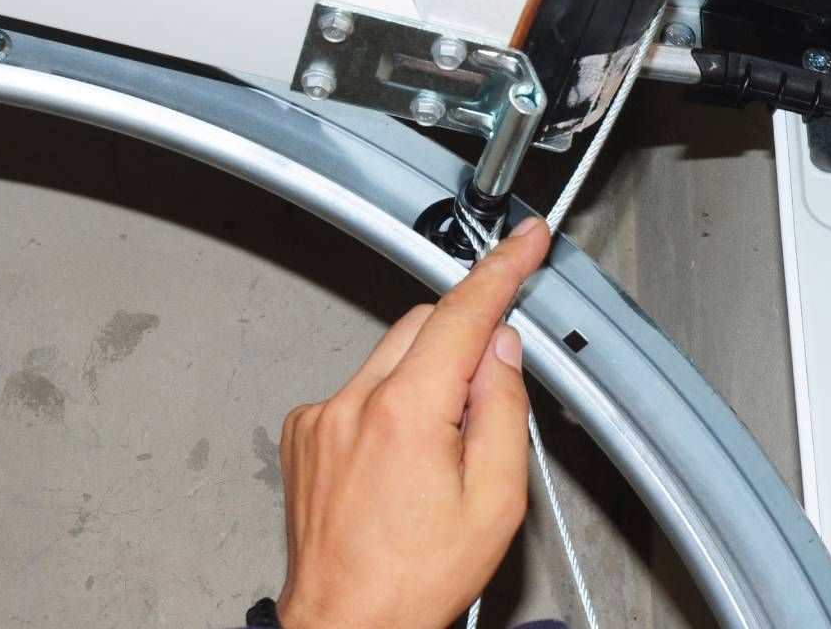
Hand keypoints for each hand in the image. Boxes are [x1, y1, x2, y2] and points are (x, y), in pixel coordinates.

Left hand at [275, 219, 548, 628]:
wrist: (345, 627)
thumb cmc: (413, 582)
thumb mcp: (495, 502)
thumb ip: (504, 411)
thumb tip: (502, 353)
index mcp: (406, 413)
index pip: (463, 313)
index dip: (502, 269)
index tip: (525, 241)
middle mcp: (353, 404)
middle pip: (423, 325)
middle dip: (465, 340)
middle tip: (491, 396)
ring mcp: (321, 418)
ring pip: (391, 356)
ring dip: (426, 378)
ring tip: (439, 455)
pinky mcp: (304, 434)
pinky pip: (360, 389)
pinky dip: (389, 403)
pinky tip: (399, 464)